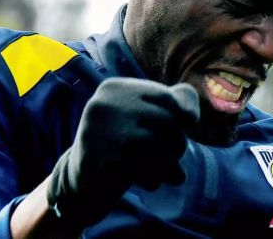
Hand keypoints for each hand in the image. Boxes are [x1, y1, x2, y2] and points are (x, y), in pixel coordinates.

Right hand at [47, 77, 199, 228]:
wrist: (82, 182)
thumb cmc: (123, 145)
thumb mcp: (145, 118)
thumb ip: (176, 104)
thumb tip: (190, 116)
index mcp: (115, 88)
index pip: (165, 97)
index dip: (184, 116)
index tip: (186, 129)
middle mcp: (104, 103)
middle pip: (166, 120)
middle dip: (177, 143)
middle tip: (174, 158)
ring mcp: (98, 130)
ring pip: (156, 143)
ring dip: (170, 164)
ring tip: (172, 174)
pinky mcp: (96, 158)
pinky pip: (140, 167)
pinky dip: (154, 178)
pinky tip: (152, 184)